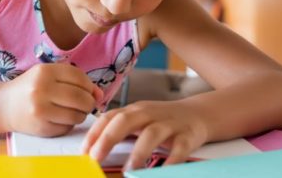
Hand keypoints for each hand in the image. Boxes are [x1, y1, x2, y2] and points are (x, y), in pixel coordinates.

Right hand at [0, 63, 102, 136]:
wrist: (4, 106)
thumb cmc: (31, 88)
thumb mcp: (49, 75)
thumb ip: (74, 80)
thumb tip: (100, 94)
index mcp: (45, 72)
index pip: (79, 77)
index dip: (89, 86)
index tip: (89, 91)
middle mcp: (41, 90)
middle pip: (80, 98)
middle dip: (89, 102)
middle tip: (86, 104)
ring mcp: (40, 110)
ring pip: (76, 115)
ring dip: (81, 115)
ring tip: (73, 111)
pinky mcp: (41, 128)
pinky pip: (67, 128)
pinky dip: (69, 124)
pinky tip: (60, 118)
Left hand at [82, 99, 208, 169]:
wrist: (198, 114)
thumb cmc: (162, 121)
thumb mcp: (140, 120)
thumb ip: (120, 131)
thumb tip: (93, 151)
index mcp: (135, 110)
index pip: (110, 117)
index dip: (94, 134)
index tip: (83, 152)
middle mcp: (150, 113)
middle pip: (125, 120)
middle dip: (108, 139)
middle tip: (95, 159)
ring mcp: (169, 124)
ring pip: (151, 134)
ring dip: (138, 153)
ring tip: (128, 171)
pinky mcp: (188, 136)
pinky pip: (179, 149)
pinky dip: (170, 162)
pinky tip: (161, 173)